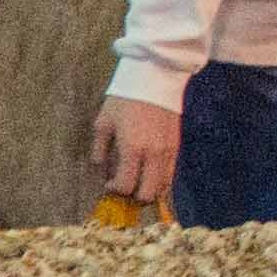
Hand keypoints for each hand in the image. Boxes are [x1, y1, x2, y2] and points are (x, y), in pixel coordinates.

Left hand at [91, 95, 182, 210]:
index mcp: (132, 149)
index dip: (114, 190)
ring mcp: (168, 153)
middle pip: (147, 195)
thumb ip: (99, 151)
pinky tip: (147, 173)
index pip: (125, 186)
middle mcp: (153, 155)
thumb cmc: (125, 99)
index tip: (108, 184)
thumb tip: (101, 171)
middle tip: (123, 188)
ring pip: (162, 189)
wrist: (155, 78)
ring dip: (147, 191)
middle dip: (132, 198)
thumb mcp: (103, 123)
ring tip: (135, 181)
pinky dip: (159, 182)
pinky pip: (170, 176)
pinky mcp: (176, 148)